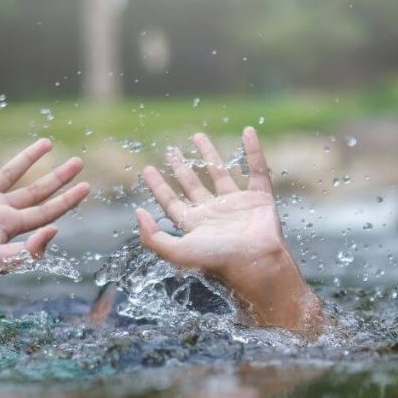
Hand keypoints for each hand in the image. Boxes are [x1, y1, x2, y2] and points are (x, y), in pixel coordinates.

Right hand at [0, 118, 88, 267]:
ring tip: (47, 143)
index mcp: (9, 227)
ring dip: (27, 158)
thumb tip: (54, 230)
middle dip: (57, 178)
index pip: (46, 211)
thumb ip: (26, 252)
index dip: (67, 200)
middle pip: (35, 191)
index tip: (87, 186)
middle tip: (78, 162)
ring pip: (9, 172)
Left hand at [136, 127, 322, 336]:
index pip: (171, 202)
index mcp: (195, 225)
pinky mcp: (259, 198)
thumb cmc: (218, 260)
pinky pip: (257, 169)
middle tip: (170, 151)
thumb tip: (138, 213)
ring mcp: (237, 204)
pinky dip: (254, 151)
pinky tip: (248, 133)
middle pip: (193, 185)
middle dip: (180, 168)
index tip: (146, 170)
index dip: (158, 187)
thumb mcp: (177, 252)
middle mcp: (214, 212)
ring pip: (220, 173)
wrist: (256, 264)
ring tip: (198, 137)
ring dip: (209, 154)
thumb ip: (153, 237)